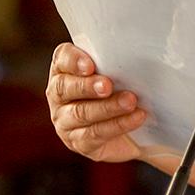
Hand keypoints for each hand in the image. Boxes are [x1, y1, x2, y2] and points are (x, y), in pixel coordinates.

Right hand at [47, 43, 148, 162]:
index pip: (62, 59)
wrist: (136, 131)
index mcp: (65, 70)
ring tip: (130, 101)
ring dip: (107, 107)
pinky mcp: (78, 142)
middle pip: (64, 87)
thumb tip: (134, 52)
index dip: (73, 61)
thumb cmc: (124, 91)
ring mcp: (65, 121)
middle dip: (87, 86)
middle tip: (108, 86)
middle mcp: (59, 95)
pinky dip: (117, 125)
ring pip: (81, 113)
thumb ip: (117, 61)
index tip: (91, 65)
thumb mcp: (120, 73)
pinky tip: (136, 118)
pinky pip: (94, 134)